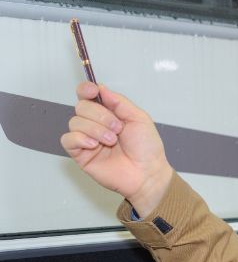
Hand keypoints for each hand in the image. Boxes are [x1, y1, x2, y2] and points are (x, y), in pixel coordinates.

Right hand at [60, 82, 172, 215]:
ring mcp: (87, 139)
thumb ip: (119, 102)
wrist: (147, 173)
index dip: (86, 90)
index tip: (92, 91)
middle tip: (117, 129)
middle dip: (100, 115)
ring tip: (112, 141)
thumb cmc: (147, 149)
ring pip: (75, 122)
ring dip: (95, 129)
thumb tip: (101, 88)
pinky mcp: (80, 154)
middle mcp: (95, 124)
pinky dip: (80, 139)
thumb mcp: (139, 118)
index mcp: (108, 113)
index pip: (87, 95)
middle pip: (81, 107)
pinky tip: (94, 145)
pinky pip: (68, 139)